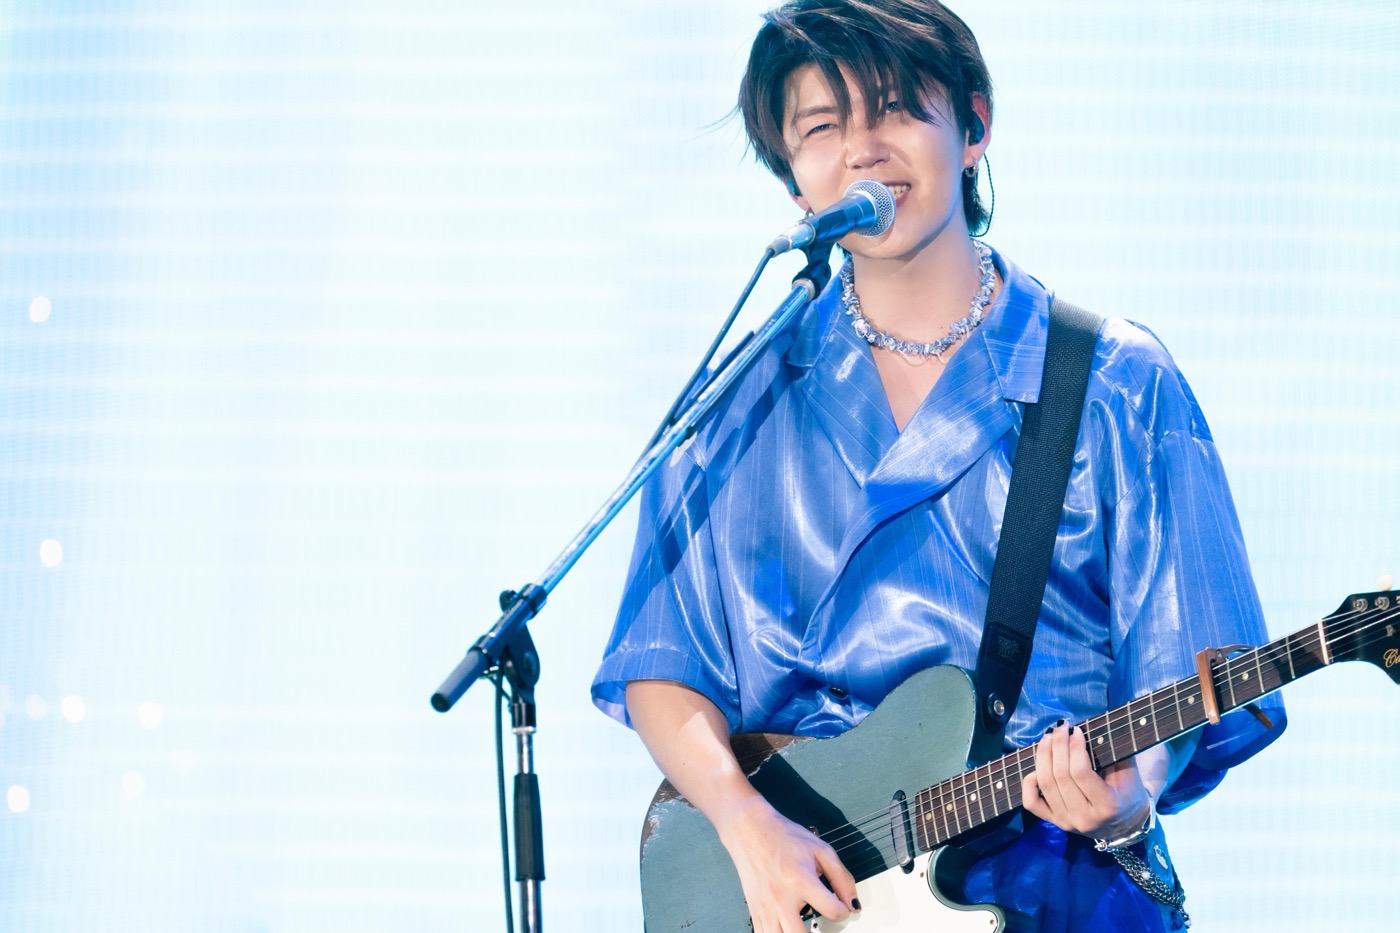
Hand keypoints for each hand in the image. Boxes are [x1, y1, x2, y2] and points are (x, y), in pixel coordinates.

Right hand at [712, 795, 858, 932]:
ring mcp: (765, 907)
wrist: (749, 829)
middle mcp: (781, 897)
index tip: (840, 908)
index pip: (833, 910)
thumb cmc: (782, 836)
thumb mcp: (820, 850)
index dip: (843, 911)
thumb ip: (841, 878)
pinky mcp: (754, 911)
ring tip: (805, 928)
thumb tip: (853, 903)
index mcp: (801, 879)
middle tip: (824, 925)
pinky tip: (786, 929)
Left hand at [1021, 722, 1152, 840]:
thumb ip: (1109, 753)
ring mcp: (1066, 822)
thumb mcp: (1127, 772)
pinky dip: (1029, 781)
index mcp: (1107, 806)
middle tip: (1060, 728)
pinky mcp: (1053, 822)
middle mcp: (1084, 818)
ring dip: (1043, 755)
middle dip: (1057, 745)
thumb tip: (1080, 731)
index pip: (1081, 772)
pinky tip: (1038, 766)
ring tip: (1048, 737)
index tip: (1076, 730)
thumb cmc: (1128, 792)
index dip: (1074, 747)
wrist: (1125, 823)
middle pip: (1060, 775)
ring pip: (1045, 784)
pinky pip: (1031, 802)